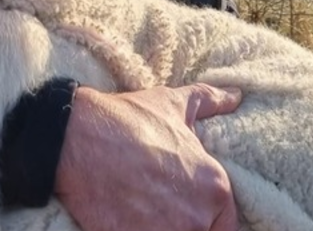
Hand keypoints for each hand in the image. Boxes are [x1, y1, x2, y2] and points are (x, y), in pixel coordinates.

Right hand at [54, 83, 241, 230]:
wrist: (76, 138)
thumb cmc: (126, 121)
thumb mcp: (171, 103)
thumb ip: (210, 101)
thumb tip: (235, 95)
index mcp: (214, 187)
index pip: (225, 224)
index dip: (205, 218)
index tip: (182, 208)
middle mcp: (197, 217)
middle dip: (181, 224)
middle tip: (157, 208)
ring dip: (159, 228)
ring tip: (141, 214)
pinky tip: (124, 221)